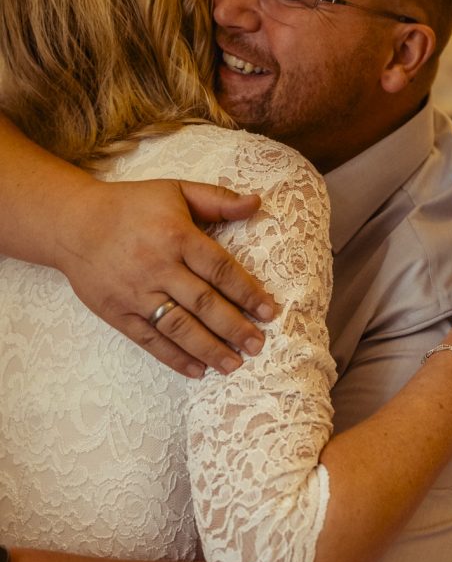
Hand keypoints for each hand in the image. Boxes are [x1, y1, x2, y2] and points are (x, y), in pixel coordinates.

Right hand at [55, 177, 276, 376]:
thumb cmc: (130, 205)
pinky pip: (149, 340)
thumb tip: (256, 203)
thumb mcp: (174, 191)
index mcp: (176, 235)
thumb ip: (217, 199)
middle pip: (203, 303)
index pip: (219, 269)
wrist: (72, 223)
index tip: (269, 312)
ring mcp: (136, 293)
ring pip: (178, 327)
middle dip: (234, 327)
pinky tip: (197, 370)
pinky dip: (174, 357)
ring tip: (234, 364)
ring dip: (209, 348)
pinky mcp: (117, 312)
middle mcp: (157, 267)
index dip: (247, 292)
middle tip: (258, 345)